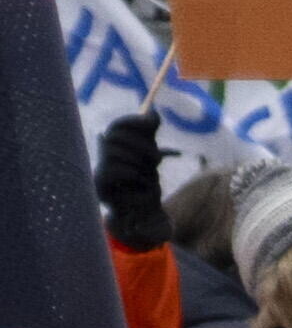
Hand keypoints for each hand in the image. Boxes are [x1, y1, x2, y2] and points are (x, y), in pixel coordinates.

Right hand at [98, 113, 163, 254]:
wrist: (143, 214)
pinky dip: (130, 173)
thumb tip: (153, 113)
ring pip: (114, 153)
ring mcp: (99, 170)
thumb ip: (149, 137)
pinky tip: (138, 180)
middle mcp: (103, 157)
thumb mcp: (150, 158)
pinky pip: (112, 170)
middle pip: (115, 137)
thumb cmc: (145, 184)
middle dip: (141, 146)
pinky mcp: (100, 186)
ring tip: (148, 174)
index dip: (133, 121)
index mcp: (115, 148)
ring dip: (137, 162)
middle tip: (157, 159)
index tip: (154, 122)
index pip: (117, 127)